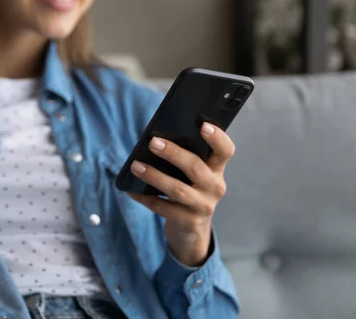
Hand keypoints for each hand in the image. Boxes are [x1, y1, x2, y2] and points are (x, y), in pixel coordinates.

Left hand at [128, 122, 234, 266]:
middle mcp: (214, 187)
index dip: (218, 138)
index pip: (225, 151)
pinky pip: (163, 208)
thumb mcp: (192, 175)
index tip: (204, 125)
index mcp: (216, 169)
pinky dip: (145, 198)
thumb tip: (155, 140)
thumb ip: (184, 158)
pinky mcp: (188, 222)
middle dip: (173, 153)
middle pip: (196, 167)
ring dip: (154, 176)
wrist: (191, 229)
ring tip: (136, 166)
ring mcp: (203, 206)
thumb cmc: (188, 190)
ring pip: (178, 189)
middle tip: (153, 142)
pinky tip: (130, 190)